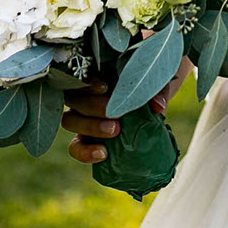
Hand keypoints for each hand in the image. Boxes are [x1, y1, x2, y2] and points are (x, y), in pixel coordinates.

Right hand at [61, 68, 184, 164]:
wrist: (152, 102)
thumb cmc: (148, 84)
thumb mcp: (154, 82)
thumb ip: (157, 90)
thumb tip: (158, 107)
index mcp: (95, 73)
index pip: (80, 74)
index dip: (87, 82)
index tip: (105, 87)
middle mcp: (82, 93)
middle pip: (73, 98)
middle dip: (92, 106)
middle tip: (116, 115)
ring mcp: (81, 116)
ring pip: (69, 120)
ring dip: (90, 127)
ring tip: (115, 131)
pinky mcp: (85, 138)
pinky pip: (76, 146)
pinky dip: (85, 152)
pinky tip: (103, 154)